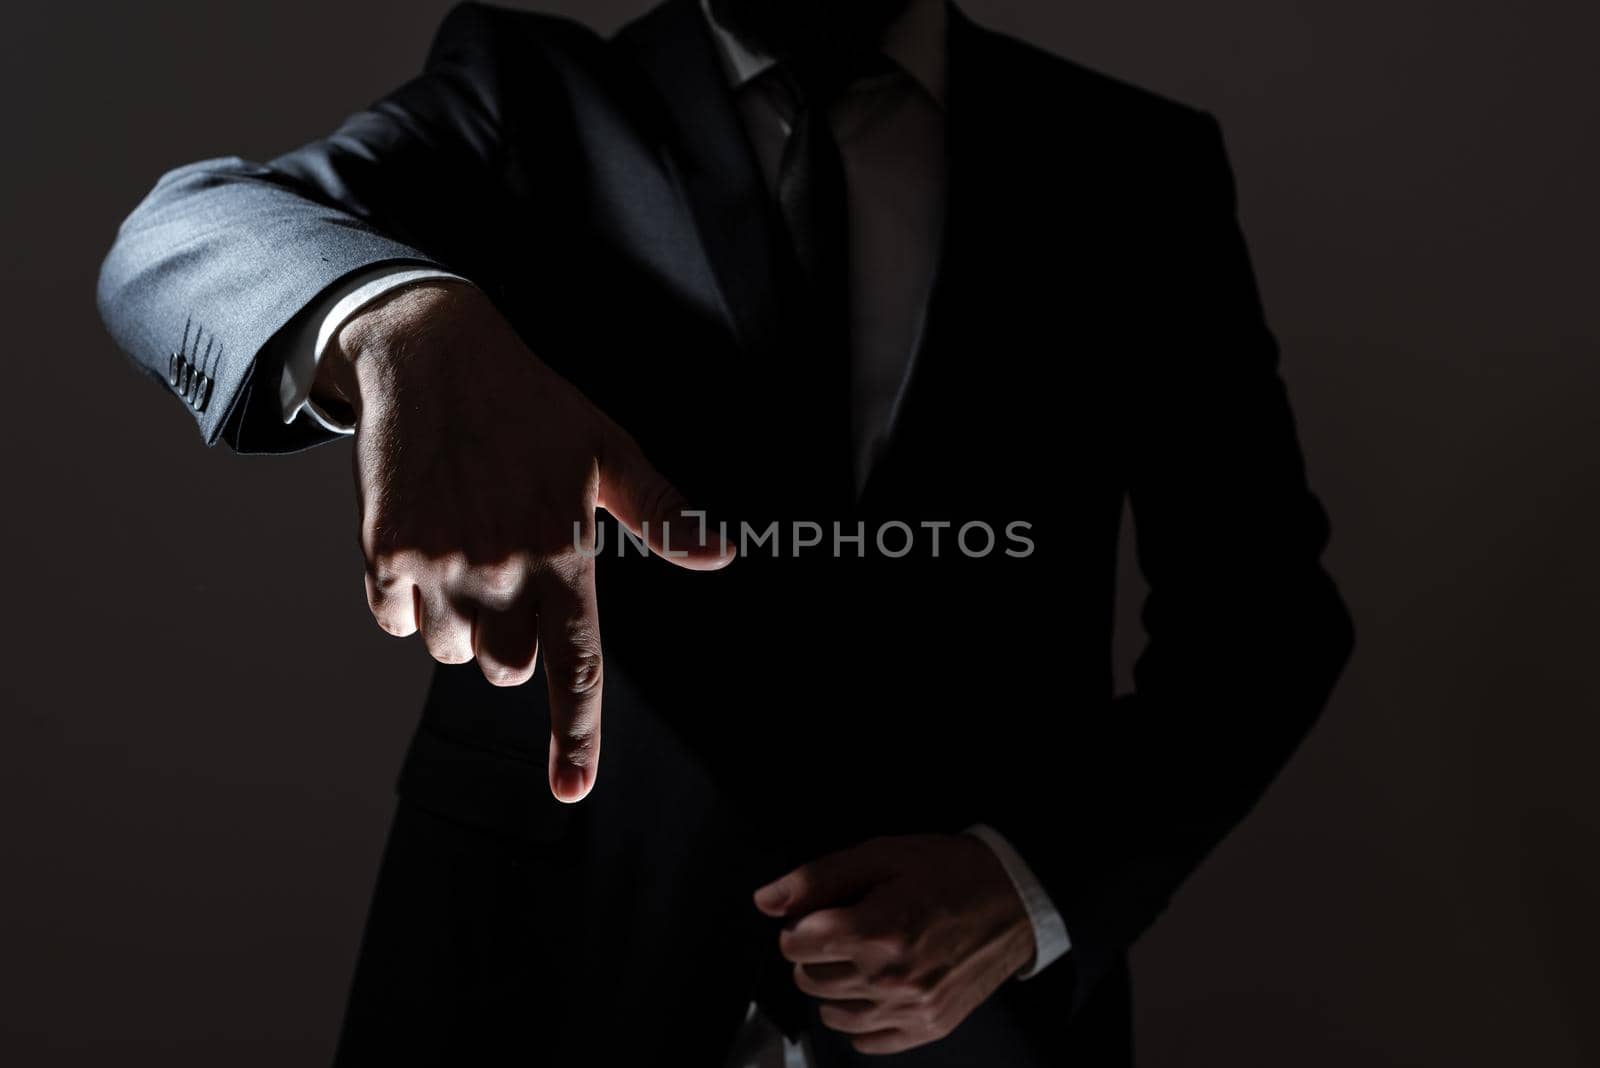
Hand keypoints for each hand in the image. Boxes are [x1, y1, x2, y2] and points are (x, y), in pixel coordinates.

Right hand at [318, 281, 732, 802]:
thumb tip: (721, 554)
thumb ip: (663, 512)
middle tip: (512, 577)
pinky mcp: (385, 551)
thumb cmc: (531, 405)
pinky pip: (396, 621)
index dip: (575, 737)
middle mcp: (502, 568)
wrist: (429, 352)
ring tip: (468, 548)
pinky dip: (408, 601)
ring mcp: (439, 563)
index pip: (576, 668)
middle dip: (513, 645)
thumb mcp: (608, 449)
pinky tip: (426, 543)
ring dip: (461, 623)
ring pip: (453, 651)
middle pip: (508, 670)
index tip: (570, 791)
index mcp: (565, 552)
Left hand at [754, 834, 1034, 1055]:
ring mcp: (911, 1009)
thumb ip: (818, 878)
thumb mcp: (881, 855)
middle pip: (809, 979)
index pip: (794, 944)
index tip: (821, 912)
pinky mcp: (929, 1026)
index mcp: (876, 930)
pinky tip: (875, 989)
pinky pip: (868, 1042)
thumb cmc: (948, 871)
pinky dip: (862, 1018)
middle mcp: (891, 978)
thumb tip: (766, 900)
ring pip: (832, 1013)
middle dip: (815, 952)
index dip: (801, 923)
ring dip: (835, 985)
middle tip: (845, 928)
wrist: (1014, 898)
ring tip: (862, 956)